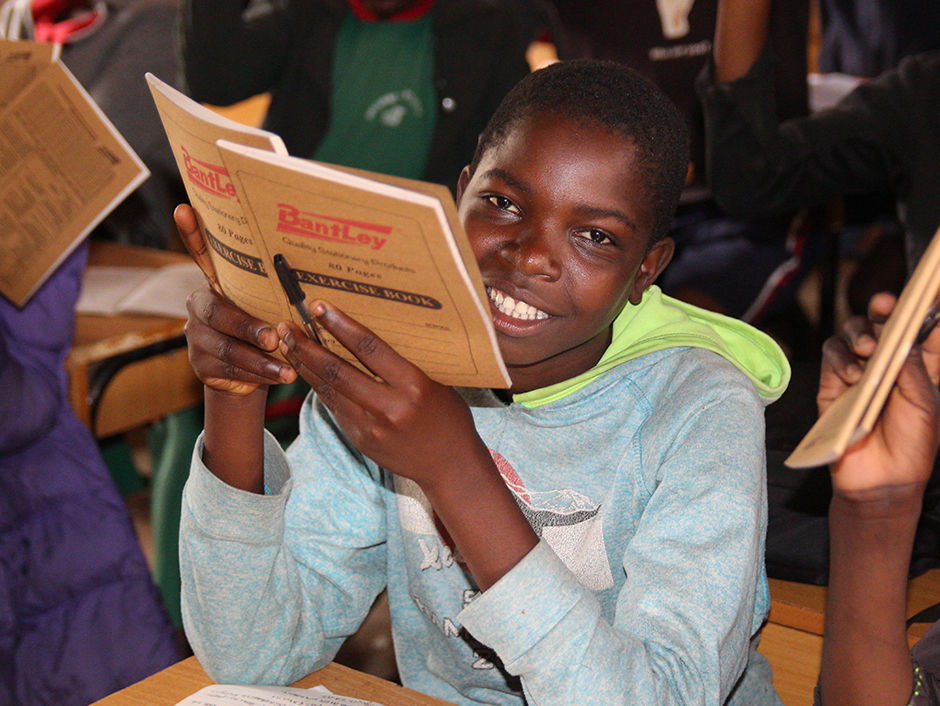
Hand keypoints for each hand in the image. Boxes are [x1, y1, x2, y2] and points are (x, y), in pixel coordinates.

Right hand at [174, 203, 296, 394]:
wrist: (251, 375)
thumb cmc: (269, 330)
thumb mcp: (274, 311)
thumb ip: (279, 298)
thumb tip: (321, 282)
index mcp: (218, 285)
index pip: (201, 255)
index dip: (192, 235)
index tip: (183, 209)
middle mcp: (200, 306)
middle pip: (218, 313)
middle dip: (248, 327)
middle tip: (274, 337)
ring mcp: (197, 337)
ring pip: (228, 348)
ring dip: (261, 360)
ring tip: (288, 371)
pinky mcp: (201, 365)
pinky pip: (231, 370)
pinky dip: (259, 375)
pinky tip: (280, 377)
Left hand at [277, 301, 486, 486]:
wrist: (451, 467)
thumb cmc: (449, 416)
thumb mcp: (437, 383)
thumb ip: (406, 364)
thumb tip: (368, 335)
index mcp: (414, 386)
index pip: (370, 349)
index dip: (340, 325)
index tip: (318, 307)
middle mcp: (390, 407)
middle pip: (338, 371)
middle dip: (307, 347)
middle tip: (286, 326)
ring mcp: (372, 428)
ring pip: (329, 391)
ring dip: (305, 366)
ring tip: (287, 344)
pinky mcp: (361, 440)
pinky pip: (335, 408)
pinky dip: (319, 387)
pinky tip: (307, 371)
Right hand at [820, 292, 939, 504]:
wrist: (880, 481)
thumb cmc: (912, 446)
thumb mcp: (924, 405)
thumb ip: (912, 369)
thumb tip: (902, 337)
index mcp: (922, 365)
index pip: (925, 327)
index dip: (926, 307)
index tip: (928, 289)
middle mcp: (890, 362)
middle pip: (885, 321)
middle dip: (886, 309)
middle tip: (885, 305)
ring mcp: (859, 370)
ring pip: (854, 332)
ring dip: (861, 333)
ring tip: (869, 349)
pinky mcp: (833, 382)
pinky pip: (832, 355)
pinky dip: (841, 359)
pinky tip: (853, 376)